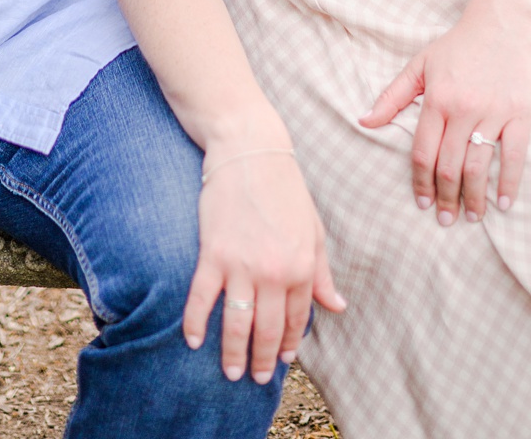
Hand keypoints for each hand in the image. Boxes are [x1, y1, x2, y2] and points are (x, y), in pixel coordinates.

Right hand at [183, 149, 343, 385]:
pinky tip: (193, 341)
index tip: (283, 362)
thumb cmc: (286, 190)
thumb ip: (321, 273)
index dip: (289, 344)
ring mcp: (241, 265)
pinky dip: (194, 324)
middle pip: (266, 328)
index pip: (296, 318)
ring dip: (232, 353)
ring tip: (229, 372)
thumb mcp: (313, 231)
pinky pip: (201, 300)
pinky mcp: (212, 254)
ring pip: (236, 323)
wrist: (252, 152)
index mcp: (301, 265)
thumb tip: (337, 306)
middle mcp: (274, 271)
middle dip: (261, 359)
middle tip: (254, 378)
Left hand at [359, 11, 530, 222]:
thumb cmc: (459, 44)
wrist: (504, 20)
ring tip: (471, 217)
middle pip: (449, 167)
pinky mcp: (521, 112)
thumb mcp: (420, 64)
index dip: (421, 183)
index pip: (423, 154)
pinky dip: (510, 182)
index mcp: (437, 101)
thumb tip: (363, 122)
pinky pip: (515, 154)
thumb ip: (392, 96)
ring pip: (479, 166)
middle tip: (445, 221)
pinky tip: (505, 203)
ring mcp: (494, 112)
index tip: (423, 204)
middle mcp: (463, 110)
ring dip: (474, 198)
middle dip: (446, 198)